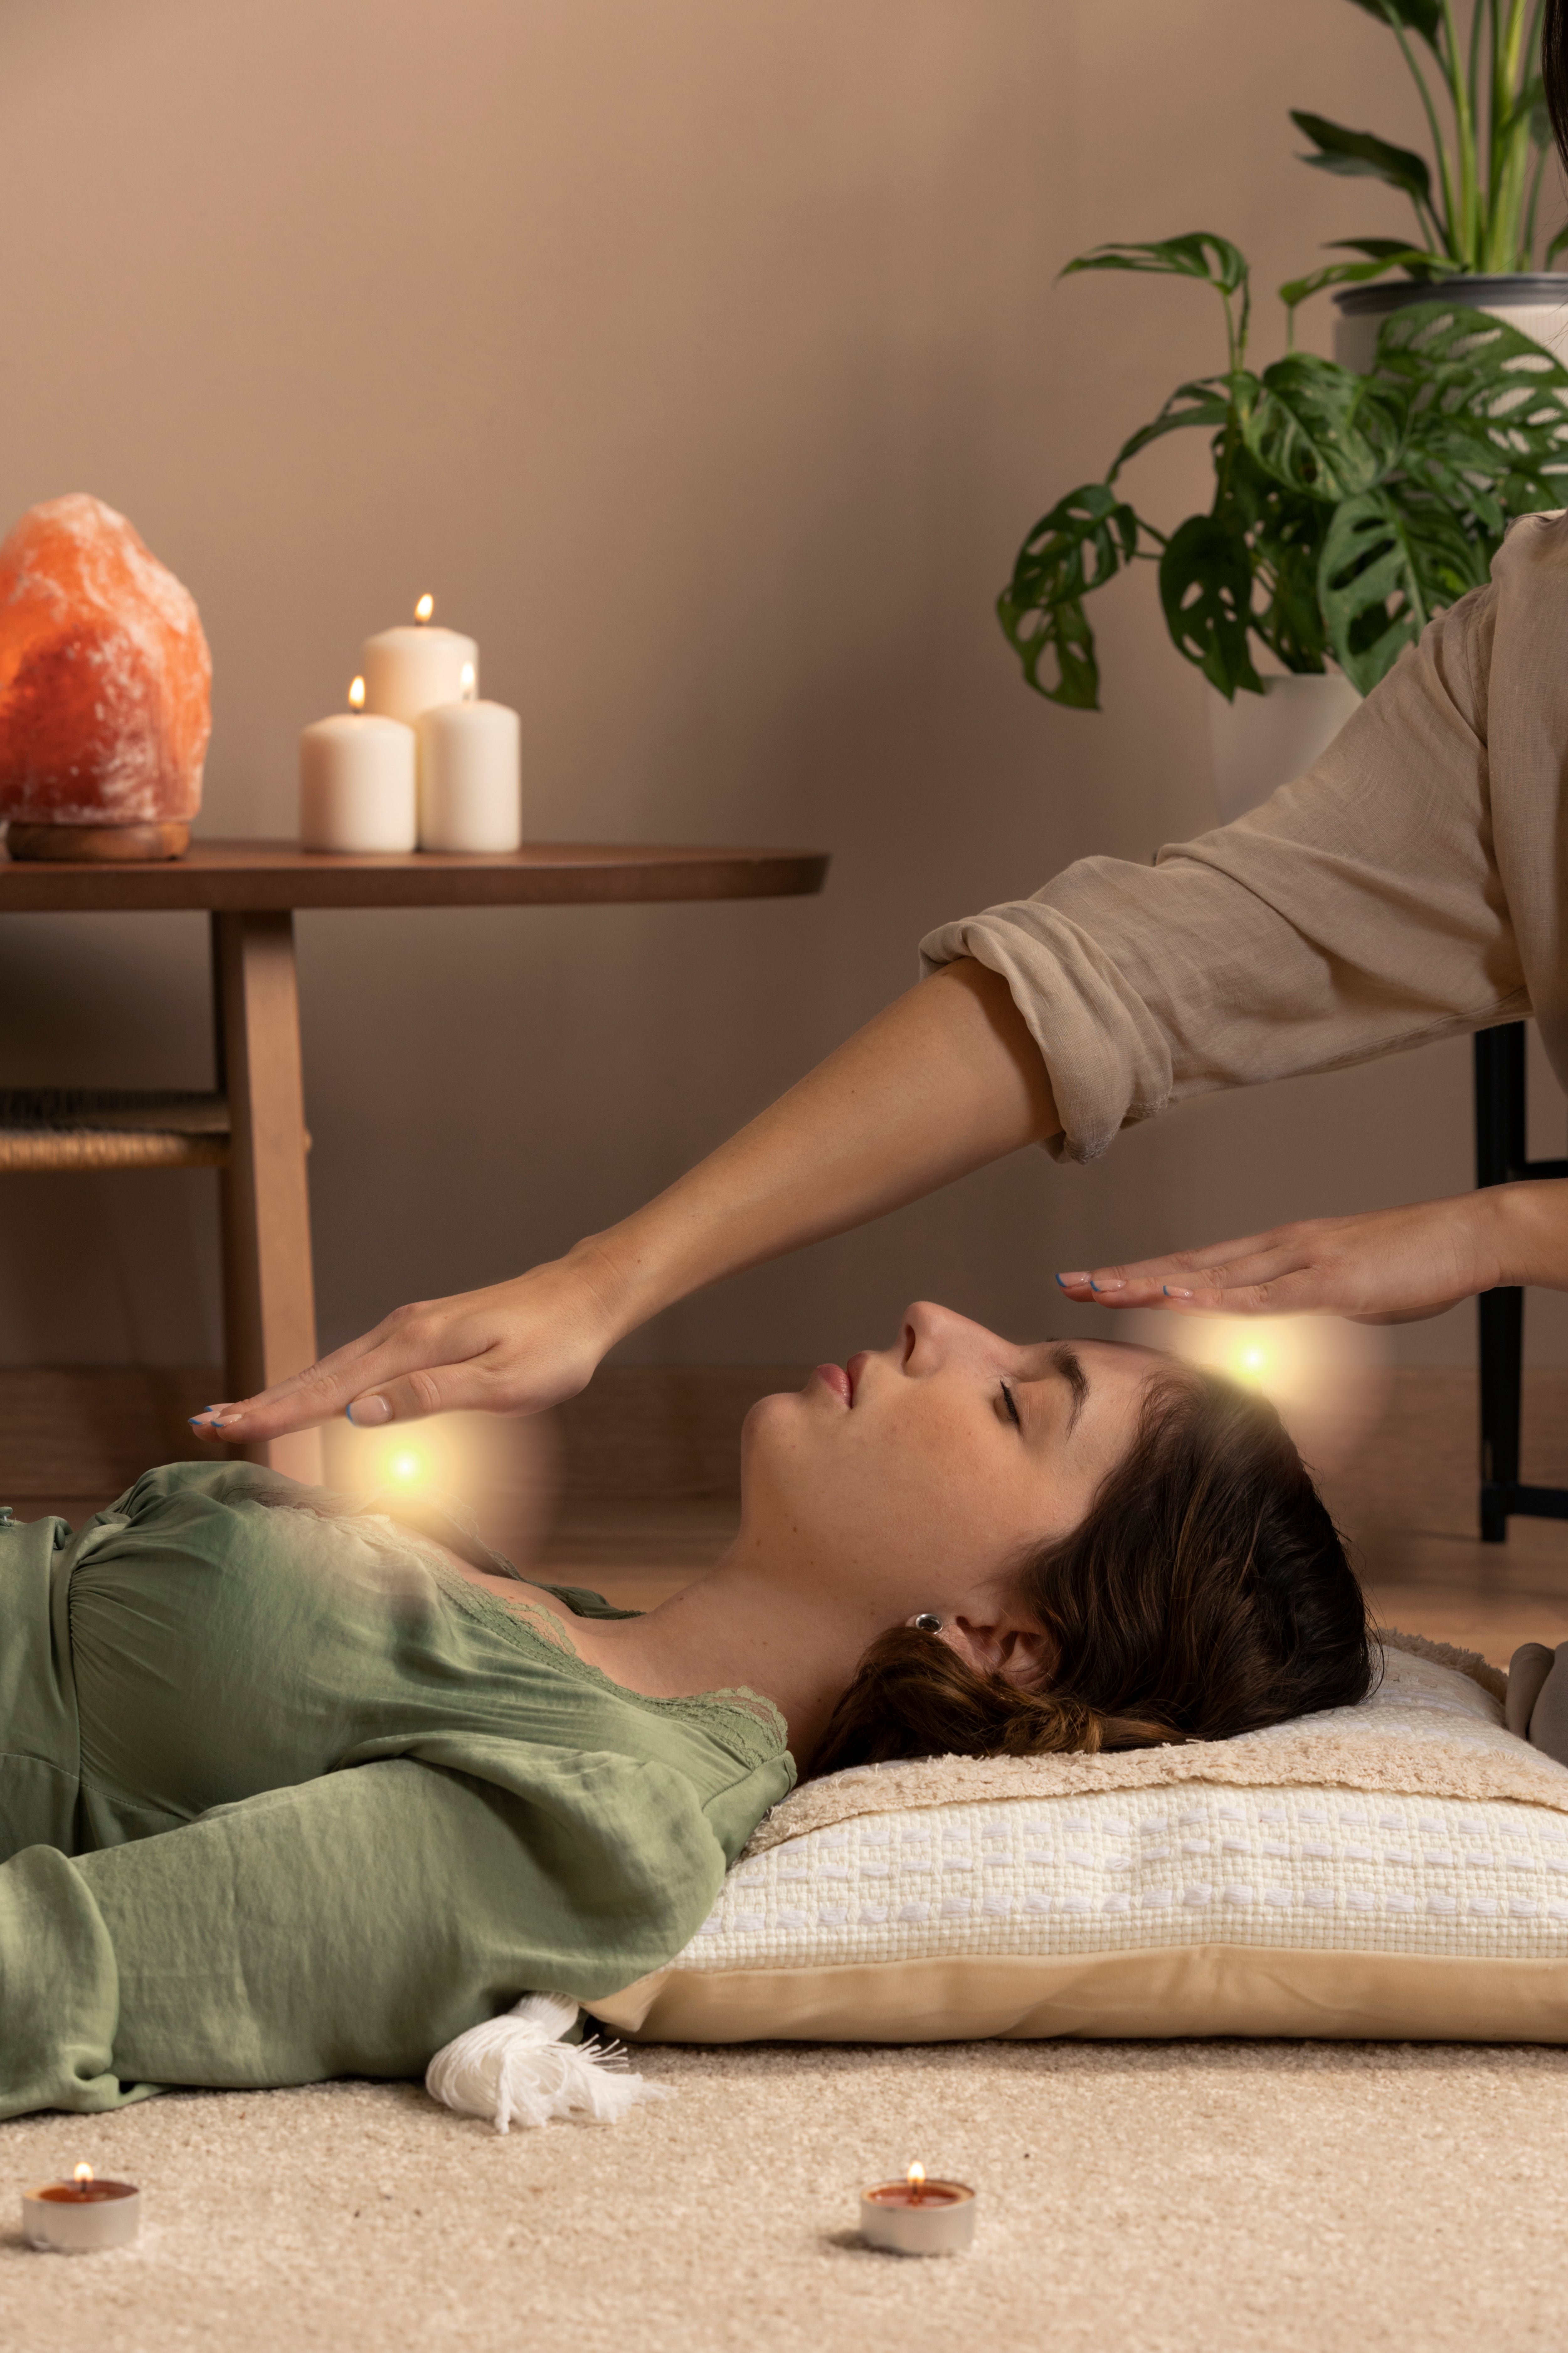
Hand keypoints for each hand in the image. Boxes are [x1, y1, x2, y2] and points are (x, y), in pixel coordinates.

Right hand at [188, 1248, 624, 1444]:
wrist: (584, 1297)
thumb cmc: (555, 1345)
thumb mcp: (503, 1383)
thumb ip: (430, 1396)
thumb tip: (359, 1413)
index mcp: (414, 1345)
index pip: (329, 1389)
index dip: (275, 1412)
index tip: (225, 1428)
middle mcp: (401, 1330)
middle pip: (317, 1374)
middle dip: (263, 1402)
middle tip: (206, 1425)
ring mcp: (409, 1328)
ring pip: (333, 1366)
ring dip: (285, 1392)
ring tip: (241, 1414)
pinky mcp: (421, 1331)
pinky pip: (357, 1360)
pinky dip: (322, 1380)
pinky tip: (311, 1396)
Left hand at [1054, 1190, 1510, 1325]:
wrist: (1461, 1238)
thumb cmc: (1403, 1265)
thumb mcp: (1338, 1292)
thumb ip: (1298, 1305)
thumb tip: (1270, 1326)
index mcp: (1274, 1252)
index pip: (1191, 1265)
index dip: (1138, 1276)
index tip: (1090, 1281)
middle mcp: (1275, 1249)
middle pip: (1185, 1266)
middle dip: (1125, 1277)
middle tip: (1069, 1282)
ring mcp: (1300, 1262)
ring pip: (1211, 1276)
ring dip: (1154, 1285)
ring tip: (1103, 1290)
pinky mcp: (1330, 1282)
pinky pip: (1265, 1295)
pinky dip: (1219, 1299)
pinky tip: (1182, 1302)